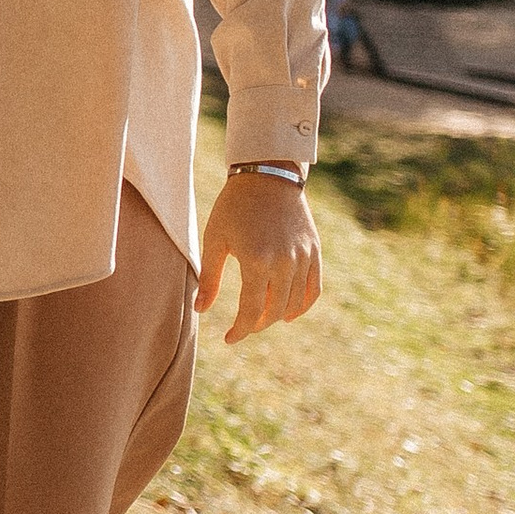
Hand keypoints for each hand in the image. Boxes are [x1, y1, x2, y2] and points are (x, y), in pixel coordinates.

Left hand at [198, 171, 321, 341]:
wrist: (267, 175)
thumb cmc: (234, 206)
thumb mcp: (215, 240)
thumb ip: (210, 279)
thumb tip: (200, 310)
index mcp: (257, 261)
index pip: (251, 311)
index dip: (240, 330)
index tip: (229, 338)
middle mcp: (284, 263)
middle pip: (274, 311)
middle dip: (257, 324)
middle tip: (243, 327)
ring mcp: (303, 257)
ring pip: (295, 303)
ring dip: (278, 316)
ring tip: (262, 318)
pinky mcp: (314, 252)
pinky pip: (314, 288)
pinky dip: (303, 305)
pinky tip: (290, 313)